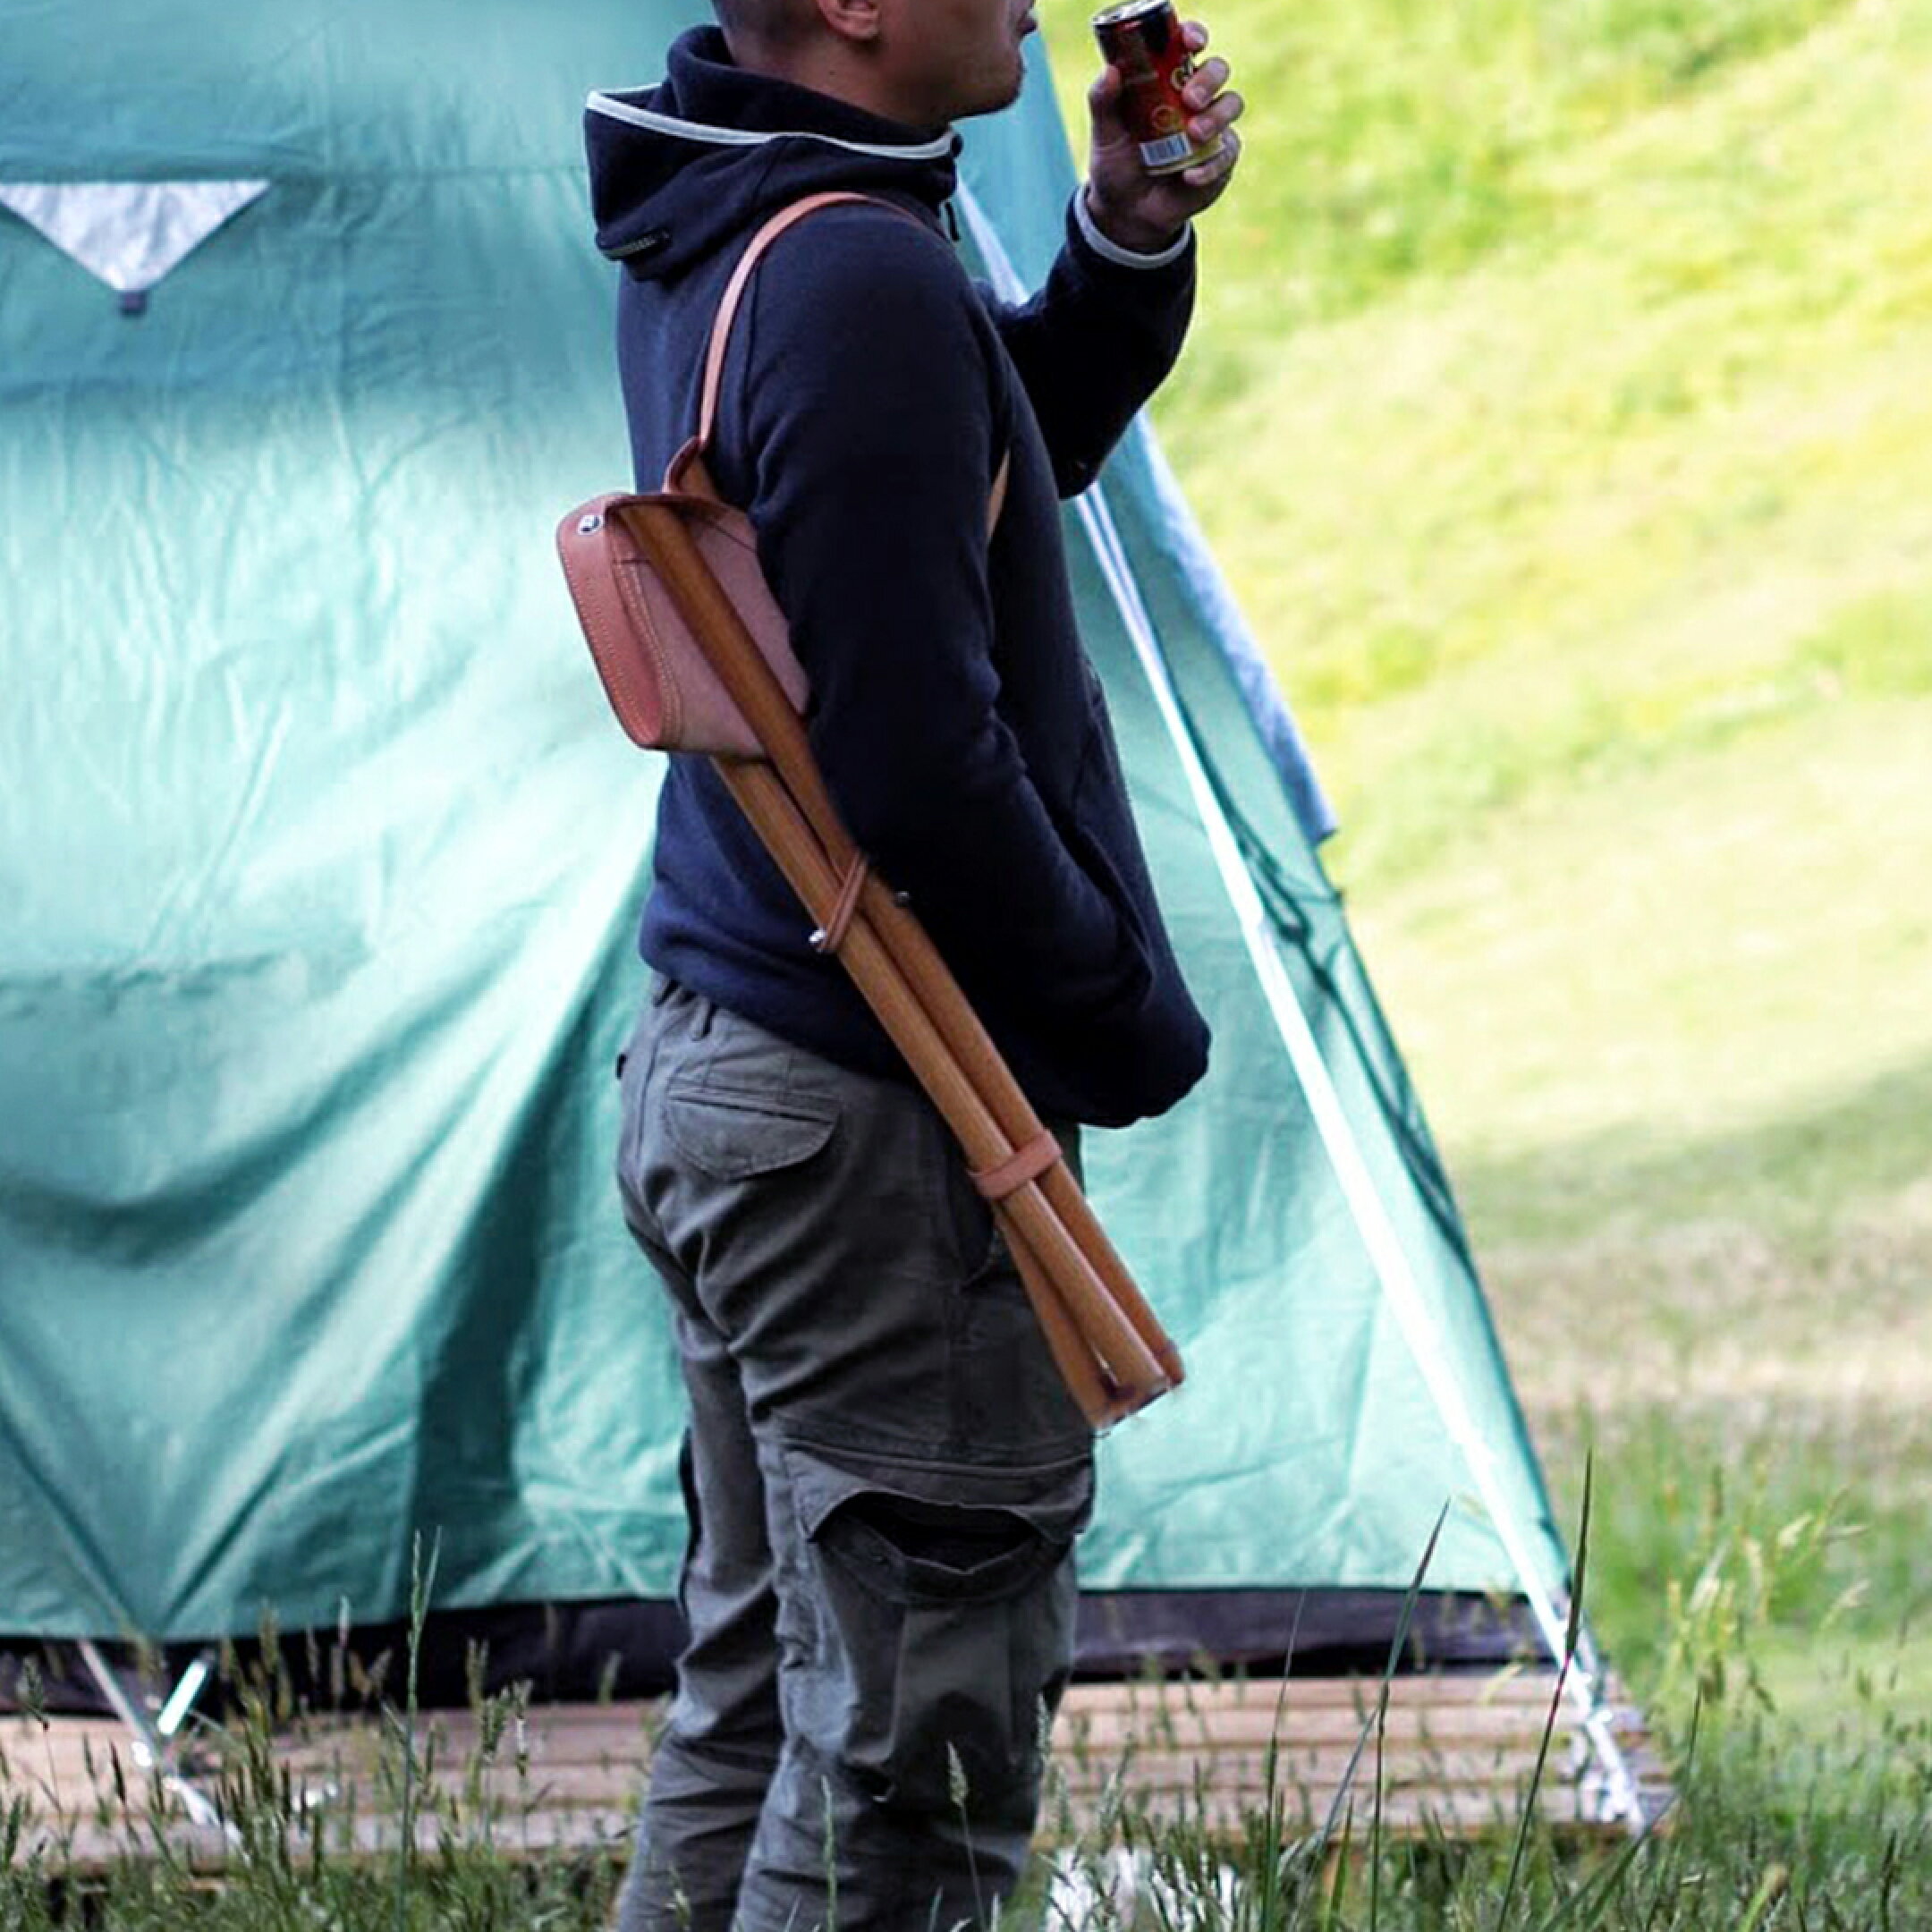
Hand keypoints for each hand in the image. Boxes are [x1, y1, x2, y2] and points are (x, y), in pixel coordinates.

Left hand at [1084, 20, 1243, 255]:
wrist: (1128, 213)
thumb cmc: (1117, 165)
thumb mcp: (1105, 134)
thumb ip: (1103, 102)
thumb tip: (1110, 71)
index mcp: (1168, 80)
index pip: (1188, 46)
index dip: (1194, 36)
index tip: (1190, 41)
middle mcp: (1195, 97)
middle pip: (1218, 70)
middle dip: (1209, 79)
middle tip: (1191, 99)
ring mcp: (1212, 127)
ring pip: (1232, 104)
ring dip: (1217, 117)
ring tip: (1194, 135)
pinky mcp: (1221, 158)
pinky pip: (1227, 153)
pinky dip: (1210, 165)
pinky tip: (1189, 176)